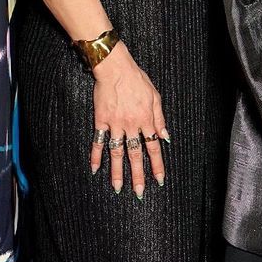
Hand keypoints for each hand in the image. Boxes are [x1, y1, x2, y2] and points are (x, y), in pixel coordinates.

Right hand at [90, 45, 167, 197]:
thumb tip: (166, 137)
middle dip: (138, 175)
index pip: (154, 147)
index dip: (157, 164)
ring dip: (117, 172)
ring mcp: (115, 124)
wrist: (115, 68)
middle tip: (139, 193)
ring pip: (117, 153)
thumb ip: (160, 118)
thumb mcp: (155, 96)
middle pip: (136, 155)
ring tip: (118, 188)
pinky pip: (98, 142)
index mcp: (147, 120)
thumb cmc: (137, 79)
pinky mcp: (101, 121)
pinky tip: (95, 169)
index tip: (159, 179)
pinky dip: (96, 156)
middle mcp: (132, 125)